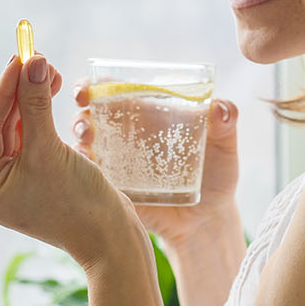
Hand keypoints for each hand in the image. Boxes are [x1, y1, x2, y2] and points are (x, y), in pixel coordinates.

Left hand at [0, 54, 137, 263]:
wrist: (112, 238)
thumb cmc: (77, 203)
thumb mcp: (50, 150)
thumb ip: (36, 104)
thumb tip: (32, 61)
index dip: (4, 89)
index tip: (19, 57)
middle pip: (1, 125)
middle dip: (19, 90)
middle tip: (35, 56)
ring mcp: (15, 182)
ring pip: (18, 127)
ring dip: (32, 98)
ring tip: (49, 69)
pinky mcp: (37, 176)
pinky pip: (34, 136)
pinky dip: (42, 114)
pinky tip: (50, 89)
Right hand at [71, 78, 242, 248]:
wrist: (207, 221)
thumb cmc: (216, 177)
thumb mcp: (224, 149)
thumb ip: (226, 125)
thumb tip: (221, 108)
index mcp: (149, 116)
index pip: (117, 91)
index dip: (97, 83)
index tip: (91, 85)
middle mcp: (126, 135)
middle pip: (92, 110)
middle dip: (81, 102)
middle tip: (83, 104)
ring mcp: (116, 162)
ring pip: (84, 140)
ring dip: (78, 132)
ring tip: (86, 136)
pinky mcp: (113, 189)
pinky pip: (88, 176)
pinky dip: (80, 168)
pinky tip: (85, 165)